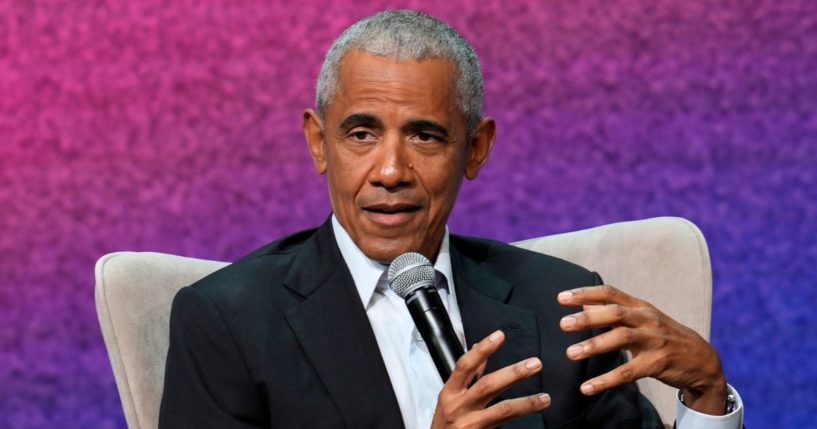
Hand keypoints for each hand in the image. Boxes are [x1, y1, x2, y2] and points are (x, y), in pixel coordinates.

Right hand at [431, 330, 550, 428]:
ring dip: (526, 403)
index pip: (465, 365)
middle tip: (534, 364)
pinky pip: (503, 426)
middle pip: (487, 385)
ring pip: (502, 410)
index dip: (482, 350)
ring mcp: (470, 424)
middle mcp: (459, 407)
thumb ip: (468, 375)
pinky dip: (518, 420)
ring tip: (544, 398)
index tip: (499, 336)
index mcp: (449, 392)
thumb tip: (478, 348)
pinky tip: (533, 416)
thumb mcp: (450, 397)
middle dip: (513, 373)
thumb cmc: (445, 423)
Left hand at [558, 285, 727, 414]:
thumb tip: (584, 303)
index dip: (585, 293)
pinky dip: (606, 380)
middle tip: (563, 324)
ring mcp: (653, 341)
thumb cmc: (664, 335)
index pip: (610, 293)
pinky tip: (587, 388)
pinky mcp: (657, 364)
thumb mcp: (642, 318)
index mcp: (640, 306)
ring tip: (570, 353)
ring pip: (621, 339)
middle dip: (587, 318)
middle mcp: (646, 319)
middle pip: (614, 313)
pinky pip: (628, 372)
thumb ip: (614, 310)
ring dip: (594, 346)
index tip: (561, 297)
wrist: (702, 359)